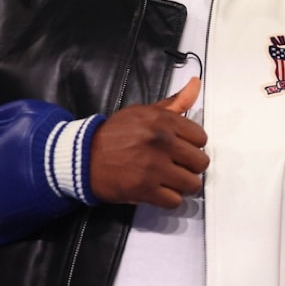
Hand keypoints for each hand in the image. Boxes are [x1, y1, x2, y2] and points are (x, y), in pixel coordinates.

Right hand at [89, 78, 209, 206]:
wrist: (83, 156)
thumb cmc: (115, 134)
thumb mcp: (143, 112)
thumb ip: (174, 102)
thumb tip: (196, 84)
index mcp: (163, 121)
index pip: (201, 138)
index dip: (192, 145)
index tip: (181, 148)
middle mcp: (161, 143)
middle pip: (201, 163)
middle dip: (190, 166)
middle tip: (177, 166)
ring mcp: (153, 167)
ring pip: (192, 185)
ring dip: (183, 185)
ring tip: (170, 180)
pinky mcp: (144, 189)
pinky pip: (175, 201)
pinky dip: (169, 199)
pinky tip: (159, 190)